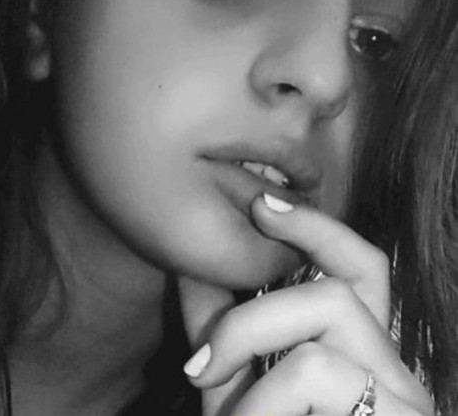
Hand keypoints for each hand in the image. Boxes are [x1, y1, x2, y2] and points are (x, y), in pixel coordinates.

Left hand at [179, 195, 433, 415]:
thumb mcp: (234, 393)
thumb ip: (220, 330)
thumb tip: (192, 262)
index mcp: (360, 356)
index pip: (363, 268)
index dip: (318, 227)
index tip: (263, 200)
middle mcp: (394, 372)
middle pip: (356, 279)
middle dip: (281, 274)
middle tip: (215, 316)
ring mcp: (404, 405)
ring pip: (329, 321)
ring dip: (251, 343)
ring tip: (206, 387)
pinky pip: (315, 373)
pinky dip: (259, 397)